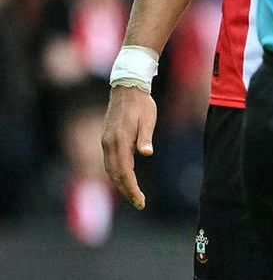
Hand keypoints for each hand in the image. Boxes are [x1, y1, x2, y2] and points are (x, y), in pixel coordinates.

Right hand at [101, 85, 156, 209]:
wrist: (127, 89)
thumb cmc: (142, 104)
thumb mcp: (148, 119)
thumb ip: (145, 136)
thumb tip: (146, 152)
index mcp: (119, 140)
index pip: (124, 172)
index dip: (131, 188)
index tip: (140, 200)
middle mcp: (109, 144)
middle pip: (115, 174)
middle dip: (126, 190)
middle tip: (139, 203)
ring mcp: (106, 142)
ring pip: (111, 170)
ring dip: (120, 184)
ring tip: (134, 195)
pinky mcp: (107, 140)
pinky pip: (110, 162)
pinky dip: (117, 173)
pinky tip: (126, 178)